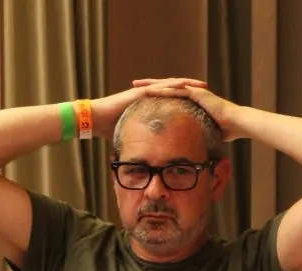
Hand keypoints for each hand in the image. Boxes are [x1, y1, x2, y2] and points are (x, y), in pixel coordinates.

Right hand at [90, 78, 207, 139]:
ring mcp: (143, 91)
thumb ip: (142, 140)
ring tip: (200, 84)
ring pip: (169, 85)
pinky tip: (183, 86)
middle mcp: (147, 94)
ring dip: (185, 84)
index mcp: (148, 103)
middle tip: (207, 88)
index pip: (170, 99)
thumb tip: (148, 155)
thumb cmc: (109, 128)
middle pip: (173, 88)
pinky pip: (158, 88)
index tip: (200, 101)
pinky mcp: (138, 92)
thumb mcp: (132, 135)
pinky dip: (171, 87)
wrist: (95, 119)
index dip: (185, 99)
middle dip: (190, 87)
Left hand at [132, 79, 241, 140]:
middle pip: (166, 87)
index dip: (156, 96)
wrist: (238, 123)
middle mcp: (192, 93)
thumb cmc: (226, 131)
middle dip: (150, 86)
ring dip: (153, 85)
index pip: (170, 96)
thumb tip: (190, 150)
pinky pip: (178, 90)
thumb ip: (195, 136)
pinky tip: (152, 90)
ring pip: (169, 85)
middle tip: (134, 85)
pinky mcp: (198, 93)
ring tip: (138, 85)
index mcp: (191, 101)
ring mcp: (195, 91)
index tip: (142, 97)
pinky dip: (165, 90)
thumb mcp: (205, 133)